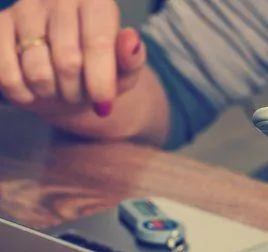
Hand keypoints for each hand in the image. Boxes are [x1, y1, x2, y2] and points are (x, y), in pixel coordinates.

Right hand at [0, 0, 145, 117]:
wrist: (65, 79)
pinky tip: (34, 90)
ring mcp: (25, 8)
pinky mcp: (0, 25)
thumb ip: (131, 59)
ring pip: (38, 72)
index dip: (101, 81)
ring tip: (59, 88)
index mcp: (95, 2)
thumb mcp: (125, 70)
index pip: (97, 44)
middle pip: (68, 62)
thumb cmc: (99, 71)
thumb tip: (131, 39)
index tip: (104, 103)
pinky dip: (23, 93)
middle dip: (77, 91)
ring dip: (52, 93)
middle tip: (81, 93)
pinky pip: (7, 74)